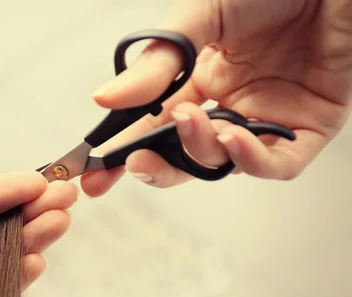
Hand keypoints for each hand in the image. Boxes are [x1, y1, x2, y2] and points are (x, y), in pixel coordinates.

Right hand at [81, 0, 351, 194]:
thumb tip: (105, 98)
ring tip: (190, 123)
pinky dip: (251, 160)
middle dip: (156, 167)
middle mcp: (228, 106)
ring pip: (224, 162)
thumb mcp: (201, 17)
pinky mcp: (307, 129)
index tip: (94, 173)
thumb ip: (157, 62)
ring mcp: (265, 120)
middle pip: (184, 155)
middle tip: (135, 164)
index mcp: (198, 81)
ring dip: (201, 151)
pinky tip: (233, 139)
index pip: (153, 127)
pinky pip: (277, 164)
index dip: (123, 152)